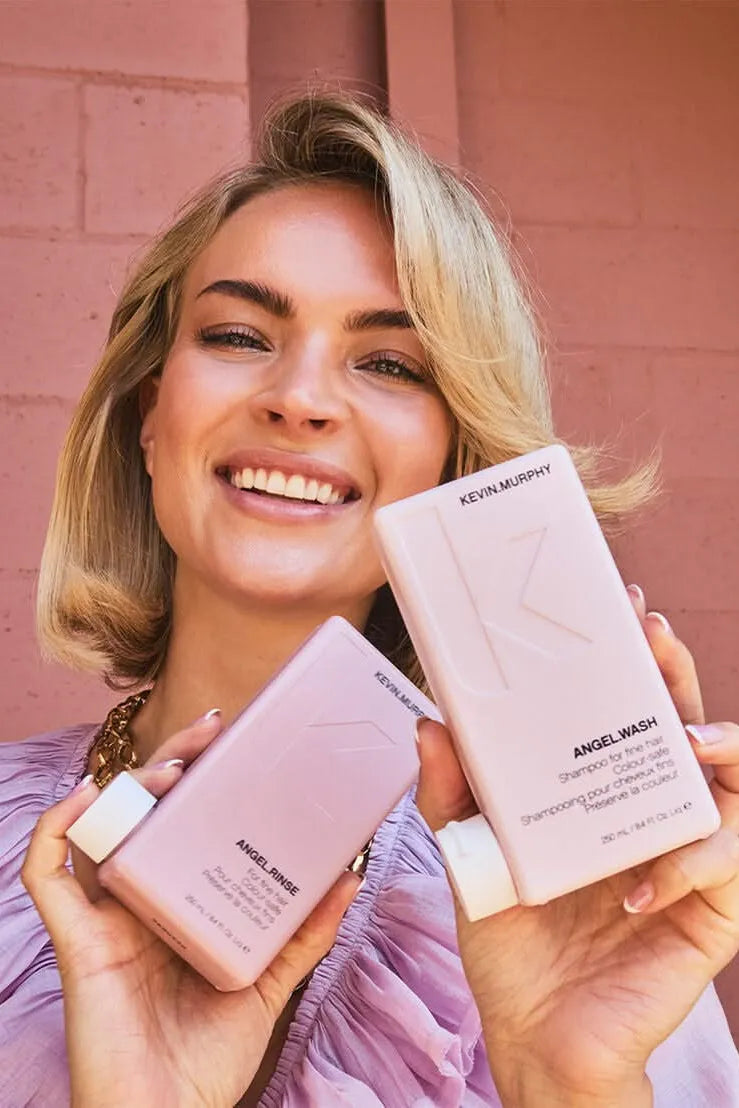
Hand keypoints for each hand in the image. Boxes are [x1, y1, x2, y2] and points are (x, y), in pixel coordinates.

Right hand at [22, 711, 361, 1107]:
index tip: (233, 736)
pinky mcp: (77, 943)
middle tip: (211, 731)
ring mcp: (106, 918)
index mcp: (179, 901)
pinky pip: (47, 875)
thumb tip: (350, 874)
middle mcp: (140, 900)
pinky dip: (55, 830)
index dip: (200, 775)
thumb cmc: (207, 1061)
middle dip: (171, 762)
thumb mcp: (267, 984)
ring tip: (171, 768)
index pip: (183, 821)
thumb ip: (304, 934)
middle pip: (144, 812)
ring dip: (127, 785)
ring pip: (100, 828)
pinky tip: (85, 798)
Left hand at [416, 586, 738, 1107]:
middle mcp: (648, 814)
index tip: (623, 611)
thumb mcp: (469, 857)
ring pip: (728, 787)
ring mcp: (685, 859)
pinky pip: (722, 867)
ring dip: (719, 751)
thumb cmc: (509, 941)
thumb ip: (451, 794)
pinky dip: (688, 863)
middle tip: (655, 637)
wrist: (534, 1035)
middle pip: (682, 728)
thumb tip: (430, 722)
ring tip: (688, 739)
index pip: (626, 713)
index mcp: (599, 793)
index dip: (633, 663)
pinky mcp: (710, 911)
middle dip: (676, 676)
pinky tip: (635, 886)